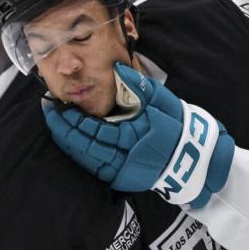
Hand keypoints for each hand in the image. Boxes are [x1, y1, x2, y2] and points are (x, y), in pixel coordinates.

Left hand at [42, 63, 234, 207]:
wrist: (198, 164)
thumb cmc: (182, 130)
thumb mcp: (165, 103)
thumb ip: (141, 86)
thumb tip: (118, 69)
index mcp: (132, 139)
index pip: (92, 130)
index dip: (71, 119)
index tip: (55, 105)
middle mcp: (123, 161)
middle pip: (83, 147)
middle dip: (64, 131)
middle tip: (49, 113)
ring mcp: (122, 173)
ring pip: (86, 160)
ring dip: (69, 144)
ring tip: (57, 127)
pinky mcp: (123, 180)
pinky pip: (95, 168)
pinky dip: (81, 155)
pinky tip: (73, 143)